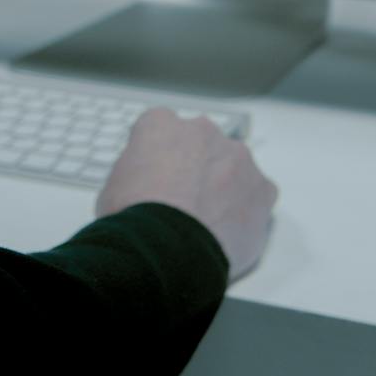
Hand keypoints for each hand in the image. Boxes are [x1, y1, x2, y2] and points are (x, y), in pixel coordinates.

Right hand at [95, 107, 278, 281]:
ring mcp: (238, 158)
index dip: (157, 156)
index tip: (155, 177)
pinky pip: (258, 195)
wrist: (168, 249)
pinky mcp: (262, 188)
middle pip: (201, 145)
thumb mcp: (113, 187)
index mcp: (161, 125)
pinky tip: (229, 230)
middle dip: (194, 168)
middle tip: (182, 202)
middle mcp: (203, 131)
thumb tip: (142, 184)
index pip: (160, 129)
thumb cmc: (135, 219)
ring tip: (206, 222)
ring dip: (223, 187)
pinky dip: (247, 209)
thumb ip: (136, 172)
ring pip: (233, 167)